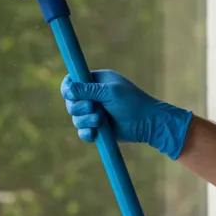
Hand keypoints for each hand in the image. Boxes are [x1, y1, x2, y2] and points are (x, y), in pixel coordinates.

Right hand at [60, 70, 191, 159]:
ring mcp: (94, 113)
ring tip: (101, 121)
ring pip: (75, 118)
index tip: (70, 94)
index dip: (68, 88)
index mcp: (96, 81)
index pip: (73, 81)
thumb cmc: (132, 102)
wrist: (148, 123)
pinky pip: (82, 132)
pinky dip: (86, 133)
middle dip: (79, 107)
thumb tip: (68, 89)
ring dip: (85, 120)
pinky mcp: (96, 128)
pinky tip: (94, 134)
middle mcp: (92, 96)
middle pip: (70, 102)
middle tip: (93, 107)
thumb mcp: (110, 92)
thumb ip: (88, 90)